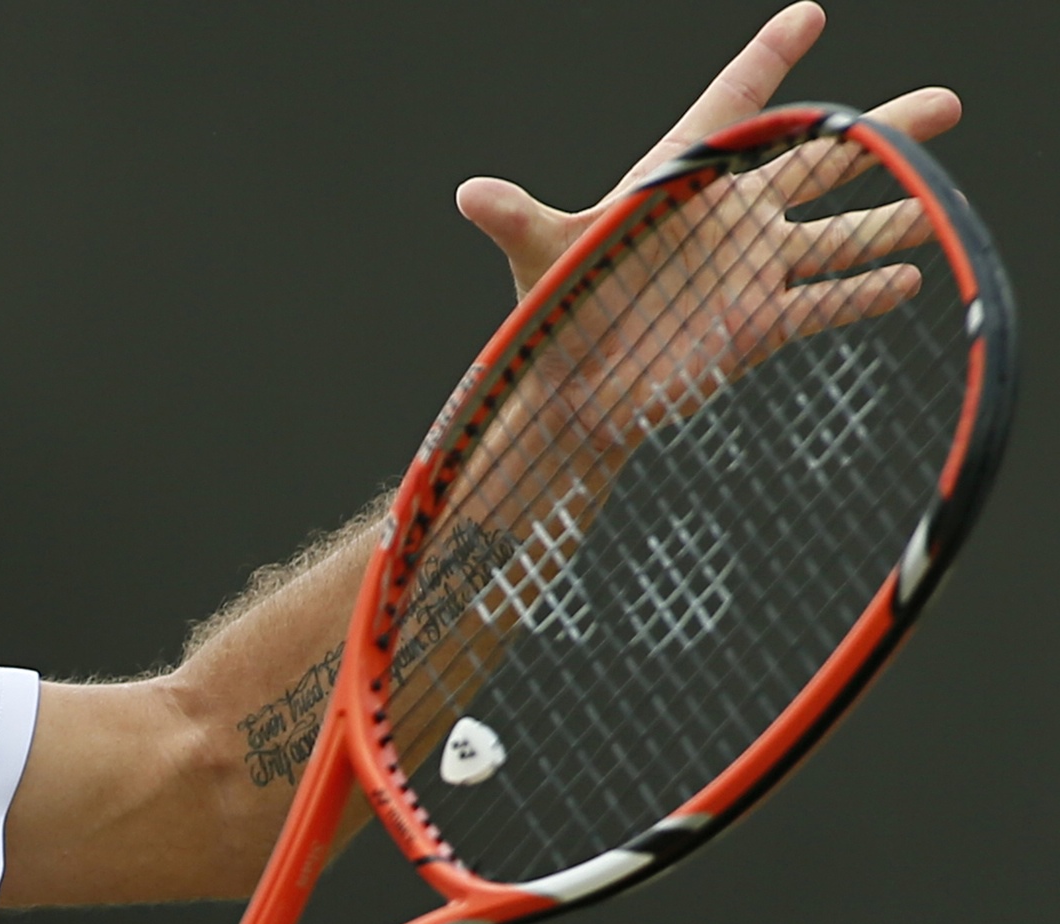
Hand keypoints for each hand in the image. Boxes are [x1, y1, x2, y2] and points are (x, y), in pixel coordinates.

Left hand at [454, 2, 962, 298]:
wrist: (571, 395)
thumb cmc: (552, 314)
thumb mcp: (538, 257)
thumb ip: (515, 220)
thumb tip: (470, 195)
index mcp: (676, 183)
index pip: (730, 106)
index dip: (767, 59)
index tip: (806, 13)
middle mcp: (724, 219)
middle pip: (814, 160)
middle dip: (879, 131)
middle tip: (944, 104)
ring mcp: (748, 269)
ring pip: (836, 231)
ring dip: (891, 216)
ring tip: (937, 201)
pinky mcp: (757, 325)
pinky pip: (824, 302)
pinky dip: (864, 293)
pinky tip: (910, 278)